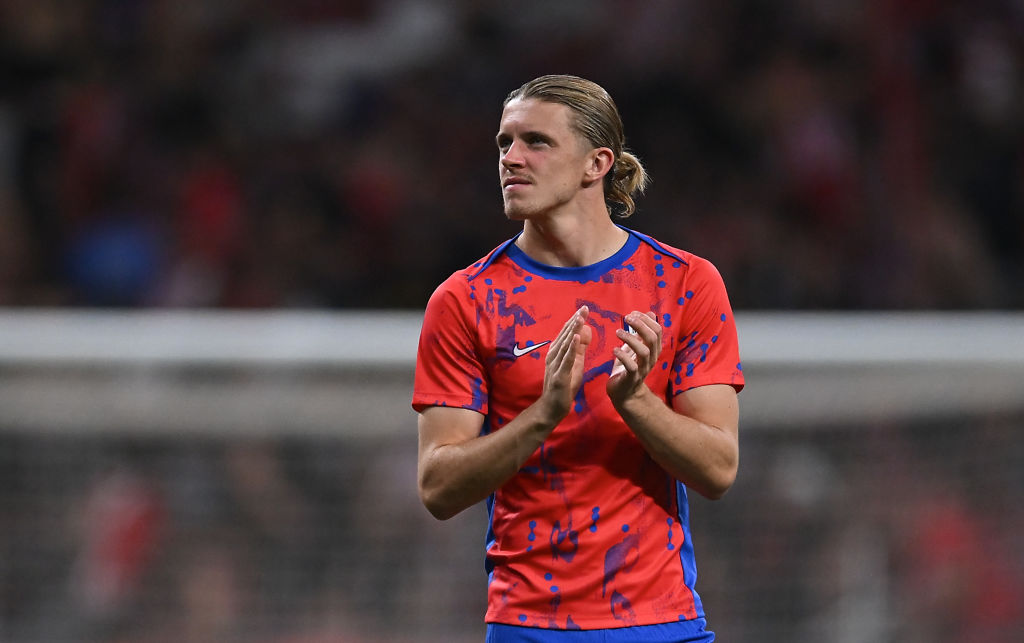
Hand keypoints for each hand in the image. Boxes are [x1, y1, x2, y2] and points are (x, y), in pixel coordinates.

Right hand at [539, 306, 590, 422]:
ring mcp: (555, 365)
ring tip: (580, 318)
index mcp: (557, 351)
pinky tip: (575, 337)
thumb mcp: (575, 363)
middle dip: (575, 321)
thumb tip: (587, 328)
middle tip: (584, 308)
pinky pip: (566, 360)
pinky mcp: (559, 376)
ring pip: (565, 344)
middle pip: (565, 335)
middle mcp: (553, 355)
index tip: (584, 308)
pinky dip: (570, 348)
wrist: (552, 408)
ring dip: (572, 330)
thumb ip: (580, 347)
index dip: (575, 319)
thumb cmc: (564, 385)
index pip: (567, 332)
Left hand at [607, 311, 660, 404]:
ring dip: (631, 339)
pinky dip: (623, 356)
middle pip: (653, 338)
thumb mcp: (635, 347)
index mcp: (653, 350)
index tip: (632, 313)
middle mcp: (651, 358)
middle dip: (640, 325)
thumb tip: (650, 313)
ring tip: (618, 332)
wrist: (624, 393)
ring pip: (644, 351)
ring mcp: (643, 369)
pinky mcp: (632, 378)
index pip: (657, 330)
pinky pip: (631, 366)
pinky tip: (614, 349)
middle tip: (626, 318)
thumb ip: (642, 332)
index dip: (646, 319)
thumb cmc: (628, 367)